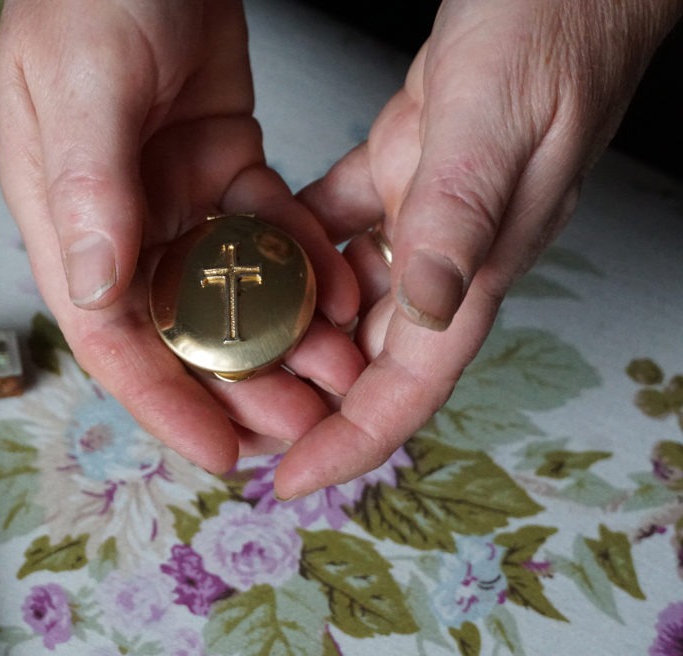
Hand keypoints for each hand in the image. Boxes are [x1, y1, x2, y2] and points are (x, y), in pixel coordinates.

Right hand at [0, 0, 363, 473]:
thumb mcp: (83, 83)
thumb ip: (89, 185)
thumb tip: (95, 291)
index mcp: (67, 218)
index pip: (108, 334)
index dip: (161, 400)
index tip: (218, 450)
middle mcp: (119, 222)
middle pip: (176, 329)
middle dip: (236, 385)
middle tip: (298, 424)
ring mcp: (175, 197)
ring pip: (230, 292)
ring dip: (282, 335)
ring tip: (338, 372)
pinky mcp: (227, 167)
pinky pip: (269, 232)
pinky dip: (305, 263)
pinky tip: (344, 291)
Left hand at [274, 0, 681, 497]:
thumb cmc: (555, 30)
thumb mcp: (497, 123)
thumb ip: (460, 214)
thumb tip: (427, 307)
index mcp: (477, 262)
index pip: (410, 383)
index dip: (352, 440)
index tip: (294, 479)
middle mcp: (448, 252)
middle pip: (372, 356)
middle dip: (310, 398)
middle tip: (238, 418)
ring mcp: (424, 212)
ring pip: (351, 295)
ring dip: (297, 327)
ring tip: (230, 349)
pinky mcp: (401, 167)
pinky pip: (337, 222)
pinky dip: (298, 242)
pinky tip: (256, 249)